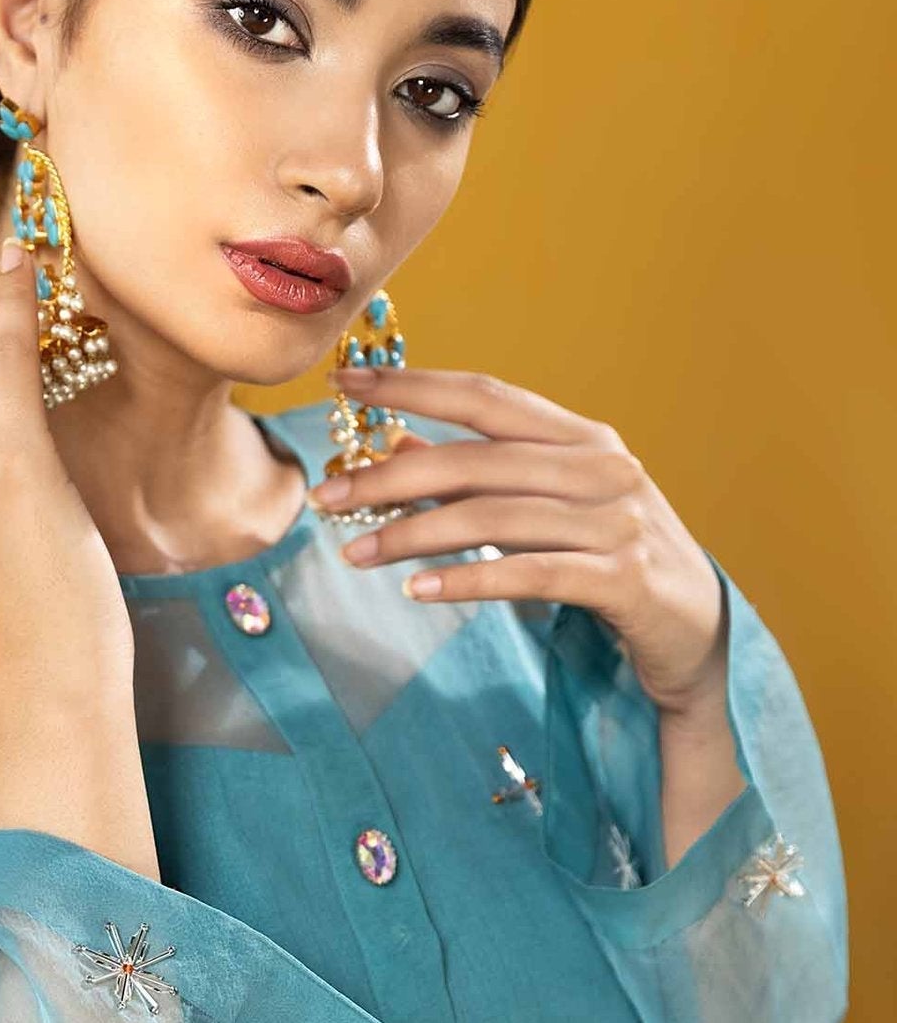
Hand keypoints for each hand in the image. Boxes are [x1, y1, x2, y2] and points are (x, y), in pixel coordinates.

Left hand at [311, 365, 728, 717]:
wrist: (696, 636)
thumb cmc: (614, 565)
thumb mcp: (550, 511)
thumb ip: (484, 478)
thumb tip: (400, 445)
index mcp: (584, 439)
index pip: (486, 398)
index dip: (413, 386)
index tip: (343, 386)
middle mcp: (604, 469)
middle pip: (478, 460)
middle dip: (391, 476)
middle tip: (325, 496)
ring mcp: (618, 522)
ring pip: (493, 518)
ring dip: (412, 535)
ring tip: (354, 554)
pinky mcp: (623, 579)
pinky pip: (529, 574)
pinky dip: (468, 580)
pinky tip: (418, 591)